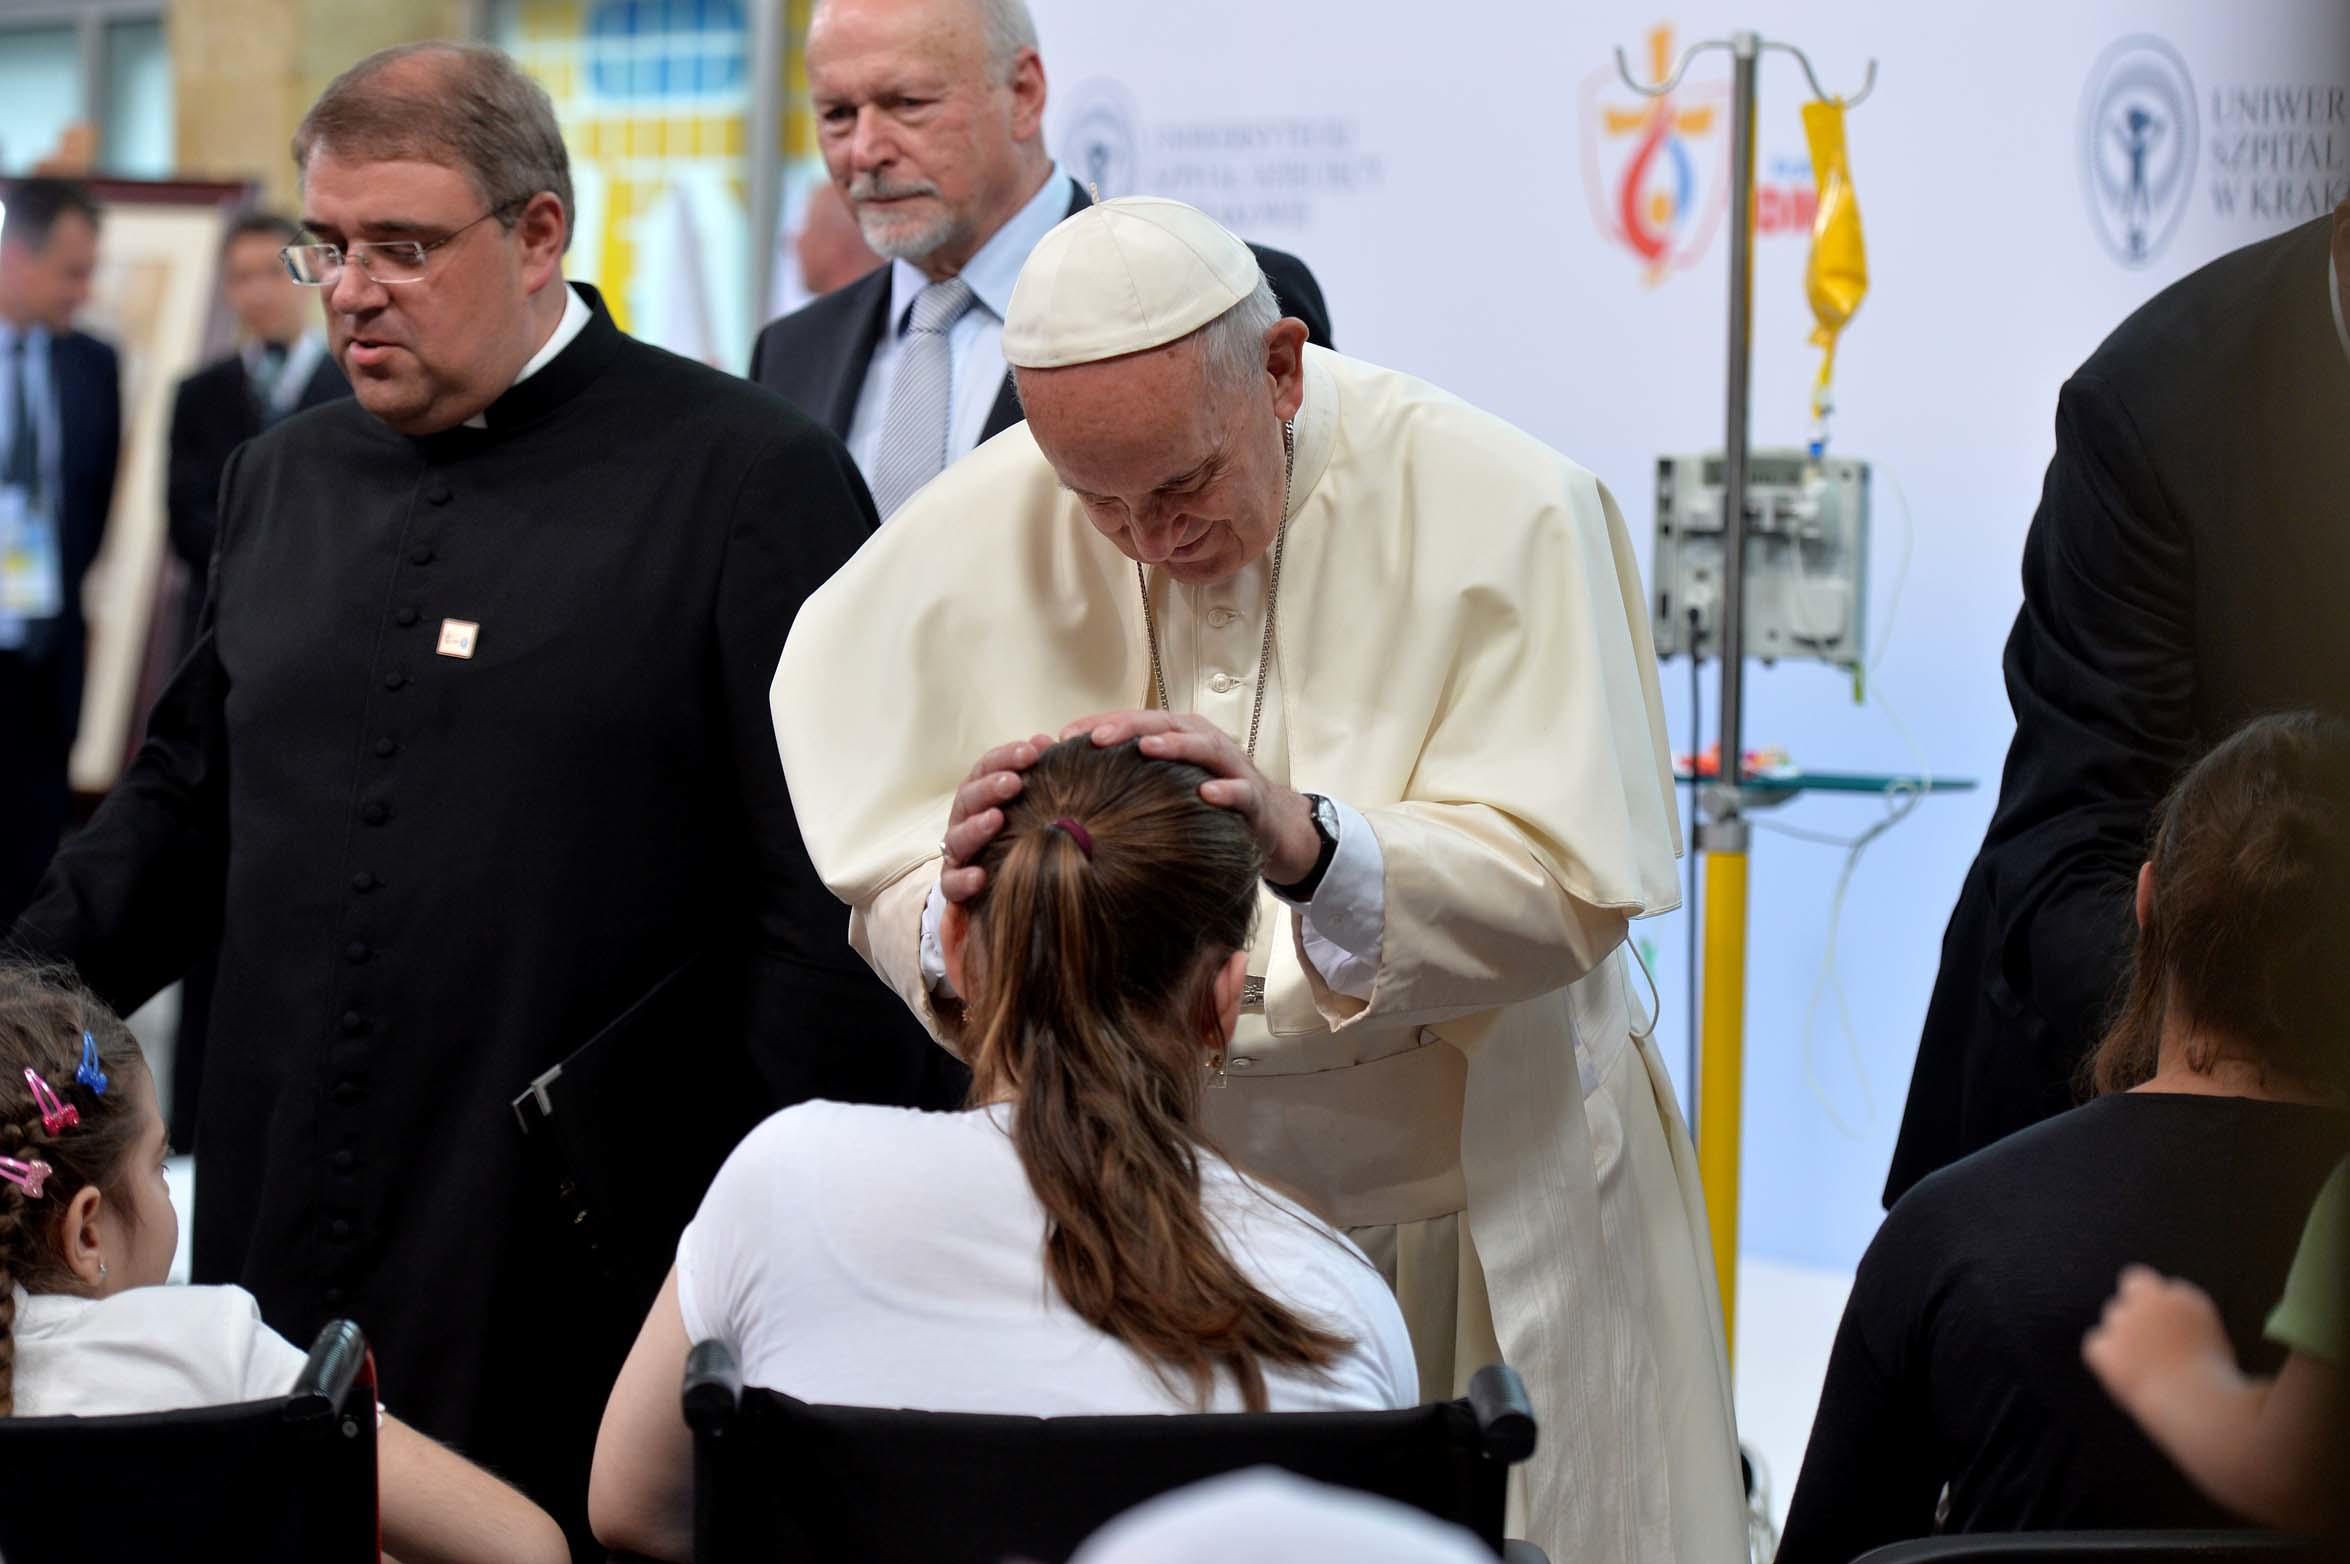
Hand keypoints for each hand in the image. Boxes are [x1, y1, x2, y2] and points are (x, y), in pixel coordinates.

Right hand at [940, 734, 1054, 902]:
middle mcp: (964, 819)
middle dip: (990, 787)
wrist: (999, 881)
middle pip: (969, 797)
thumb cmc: (1017, 829)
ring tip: (996, 819)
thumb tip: (1044, 741)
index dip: (1006, 756)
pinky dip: (963, 879)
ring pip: (957, 837)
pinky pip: (951, 883)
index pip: (986, 768)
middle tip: (1014, 782)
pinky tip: (980, 876)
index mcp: (980, 794)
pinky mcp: (954, 885)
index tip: (1033, 751)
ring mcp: (957, 852)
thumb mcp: (1028, 799)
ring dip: (975, 827)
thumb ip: (1033, 771)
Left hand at [1061, 709, 1320, 883]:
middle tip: (1096, 738)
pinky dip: (1225, 790)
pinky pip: (1240, 791)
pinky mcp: (1252, 797)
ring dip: (1175, 745)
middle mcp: (1202, 741)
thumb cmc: (1205, 797)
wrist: (1268, 822)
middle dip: (1130, 727)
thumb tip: (1072, 782)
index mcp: (1177, 735)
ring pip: (1202, 746)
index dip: (1099, 724)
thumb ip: (1130, 776)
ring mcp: (1229, 767)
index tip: (1062, 736)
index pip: (1134, 721)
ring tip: (1147, 748)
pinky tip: (1207, 794)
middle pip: (1164, 724)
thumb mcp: (1166, 781)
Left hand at [2082, 1264, 2236, 1415]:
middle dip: (2138, 1304)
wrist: (2201, 1407)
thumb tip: (2167, 1332)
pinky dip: (2106, 1359)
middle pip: (2135, 1284)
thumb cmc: (2216, 1386)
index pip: (2168, 1290)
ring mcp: (2126, 1321)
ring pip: (2114, 1316)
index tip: (2173, 1333)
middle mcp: (2153, 1301)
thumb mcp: (2214, 1347)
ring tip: (2148, 1368)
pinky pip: (2096, 1345)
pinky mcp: (2107, 1345)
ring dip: (2124, 1335)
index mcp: (2186, 1298)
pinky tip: (2126, 1377)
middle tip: (2146, 1336)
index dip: (2168, 1311)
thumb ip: (2184, 1328)